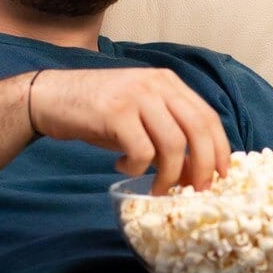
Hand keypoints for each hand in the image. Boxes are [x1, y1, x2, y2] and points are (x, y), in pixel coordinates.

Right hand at [30, 68, 231, 187]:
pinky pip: (141, 151)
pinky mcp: (115, 111)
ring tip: (156, 187)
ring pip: (173, 144)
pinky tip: (121, 167)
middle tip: (197, 190)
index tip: (222, 175)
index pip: (208, 116)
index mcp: (169, 82)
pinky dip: (136, 168)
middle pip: (198, 129)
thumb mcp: (141, 118)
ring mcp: (136, 96)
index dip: (220, 148)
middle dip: (204, 166)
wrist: (50, 98)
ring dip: (169, 175)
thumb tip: (198, 171)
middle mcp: (157, 84)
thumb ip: (169, 136)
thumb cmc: (98, 112)